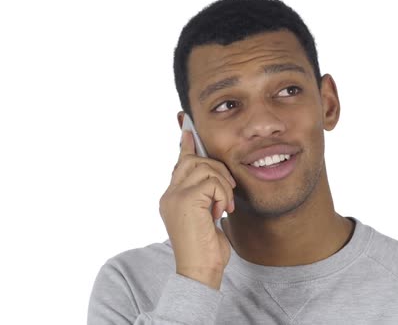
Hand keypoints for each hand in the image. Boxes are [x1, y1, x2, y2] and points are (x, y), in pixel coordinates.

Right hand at [159, 130, 235, 289]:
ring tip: (225, 206)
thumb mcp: (206, 216)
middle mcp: (170, 194)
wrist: (201, 269)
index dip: (186, 145)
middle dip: (217, 169)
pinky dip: (223, 195)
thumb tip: (213, 179)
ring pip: (205, 167)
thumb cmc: (207, 247)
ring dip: (223, 185)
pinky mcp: (186, 200)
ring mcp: (175, 196)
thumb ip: (205, 196)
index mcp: (172, 197)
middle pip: (195, 160)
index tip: (188, 129)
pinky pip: (212, 182)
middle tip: (228, 190)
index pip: (179, 164)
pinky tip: (221, 212)